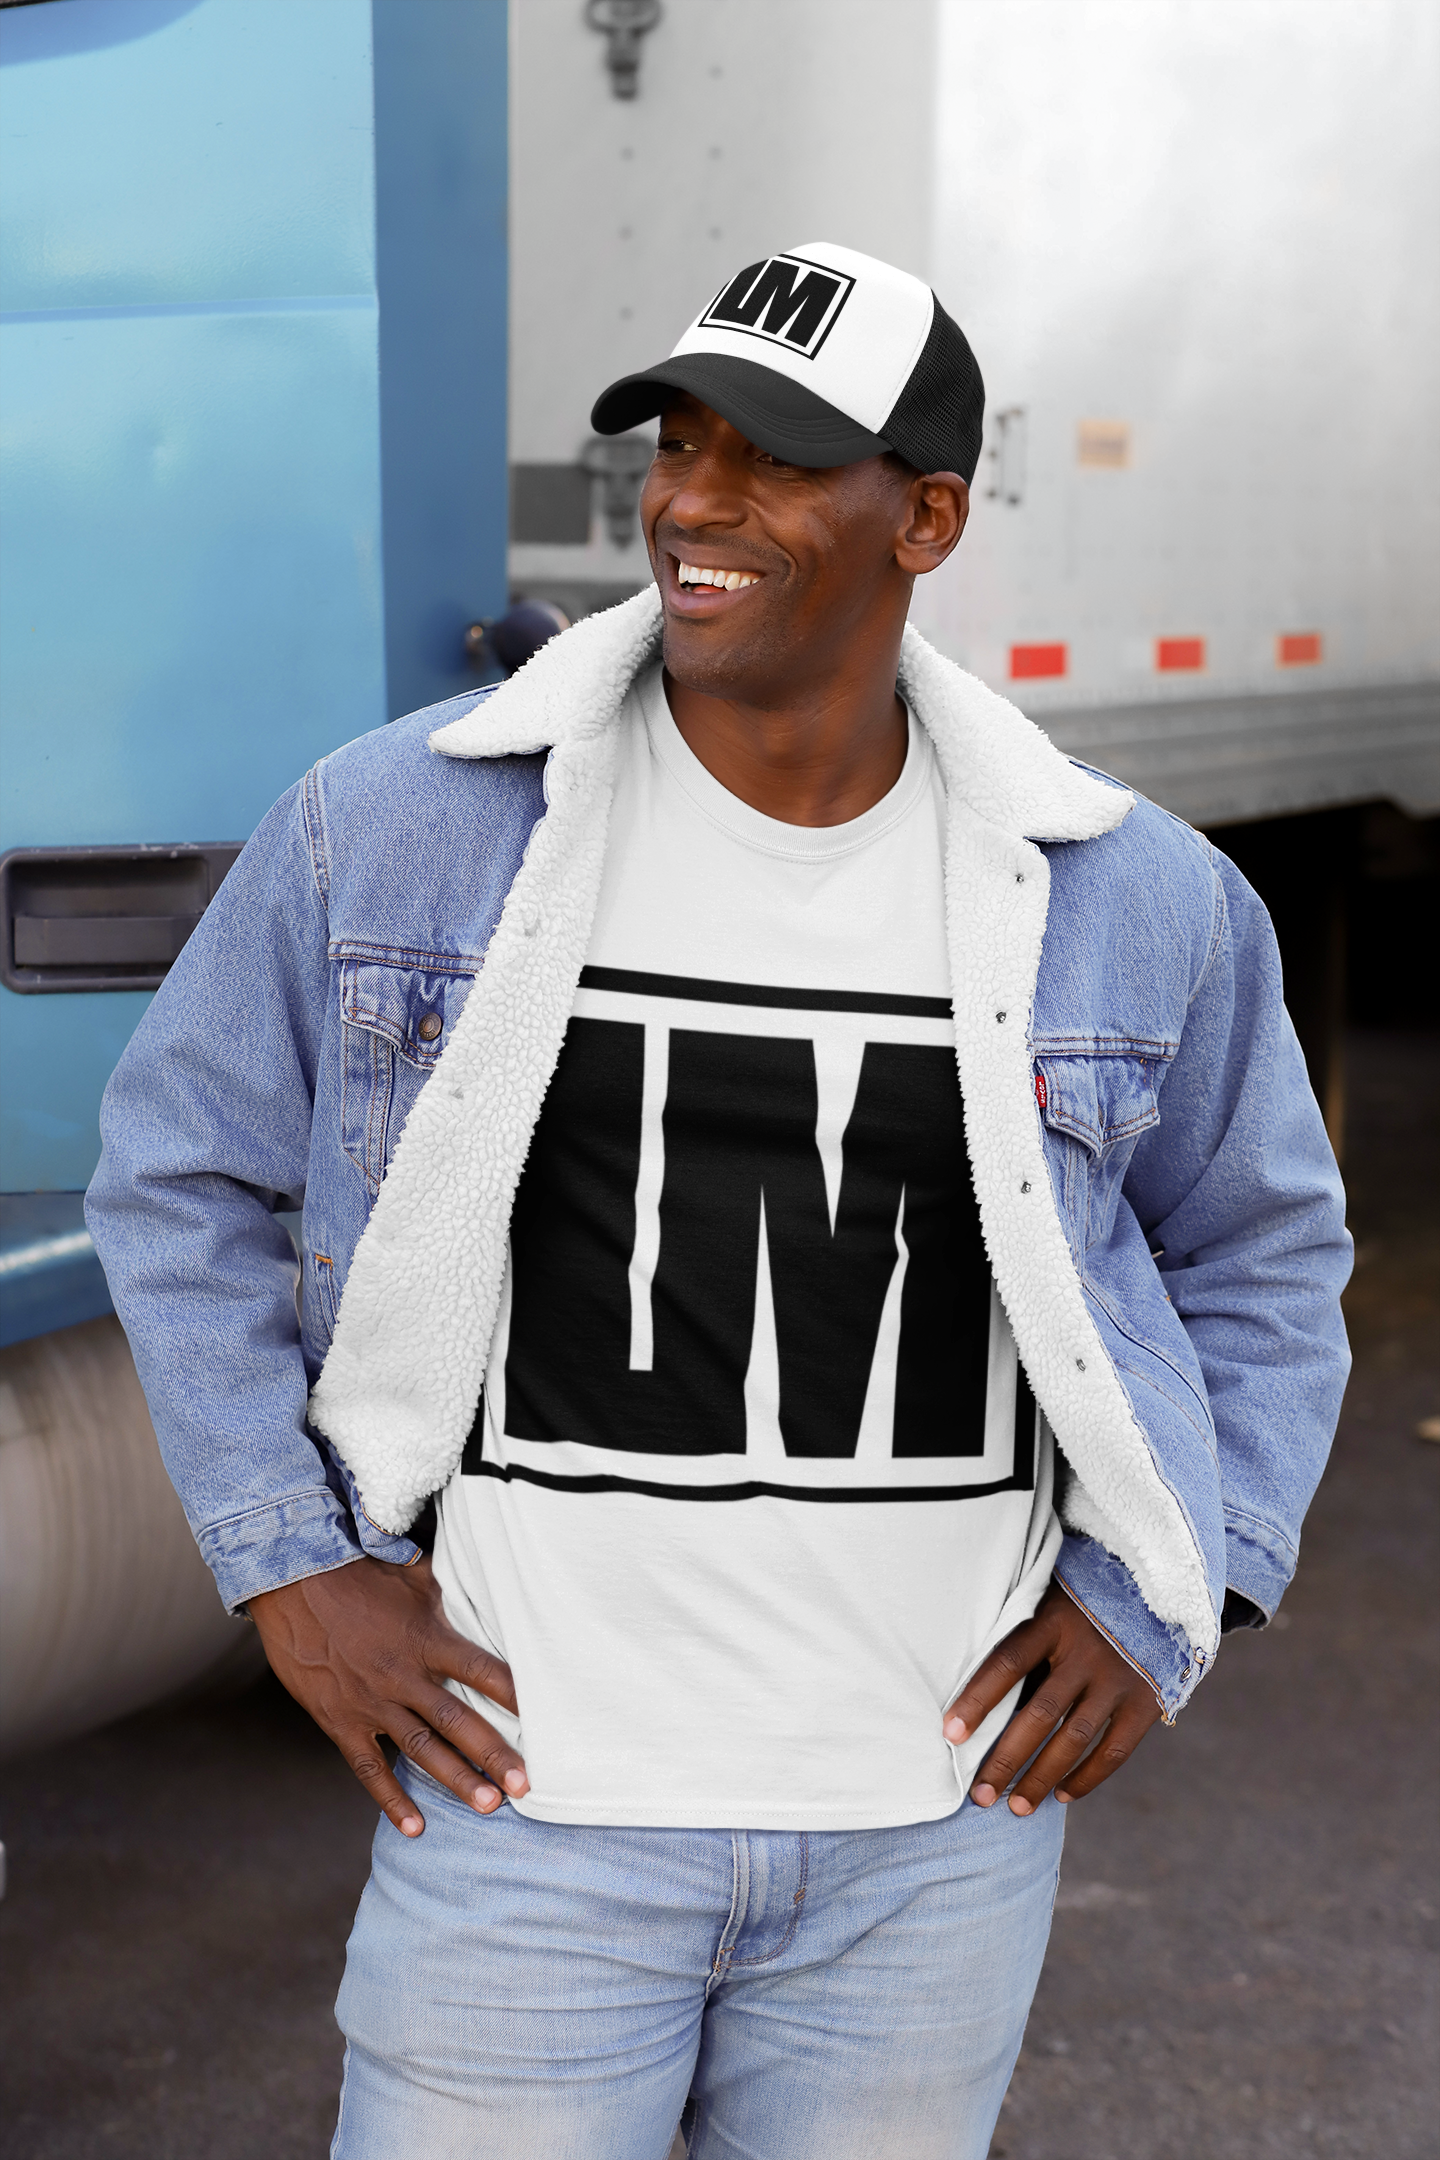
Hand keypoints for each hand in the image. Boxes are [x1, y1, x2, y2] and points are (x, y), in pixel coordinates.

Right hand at [249, 1555, 527, 1836]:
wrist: (293, 1583)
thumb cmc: (358, 1573)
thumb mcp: (412, 1574)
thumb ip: (447, 1593)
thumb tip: (482, 1585)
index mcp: (425, 1639)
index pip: (480, 1669)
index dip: (511, 1693)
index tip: (543, 1719)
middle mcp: (403, 1675)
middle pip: (457, 1719)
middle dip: (492, 1754)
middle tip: (524, 1786)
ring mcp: (371, 1702)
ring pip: (421, 1748)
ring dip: (455, 1779)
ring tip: (488, 1806)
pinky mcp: (340, 1721)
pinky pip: (369, 1767)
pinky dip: (390, 1799)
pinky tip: (415, 1827)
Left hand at [942, 1582, 1161, 1813]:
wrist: (1155, 1593)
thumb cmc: (1082, 1606)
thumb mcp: (1051, 1609)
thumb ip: (1029, 1652)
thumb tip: (988, 1711)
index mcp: (1054, 1622)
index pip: (1008, 1663)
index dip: (978, 1699)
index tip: (950, 1734)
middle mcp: (1087, 1651)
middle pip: (1039, 1713)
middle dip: (1006, 1759)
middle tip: (979, 1795)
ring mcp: (1119, 1678)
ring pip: (1074, 1740)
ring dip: (1041, 1778)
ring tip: (1016, 1808)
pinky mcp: (1145, 1701)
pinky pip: (1113, 1751)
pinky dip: (1086, 1777)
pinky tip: (1061, 1795)